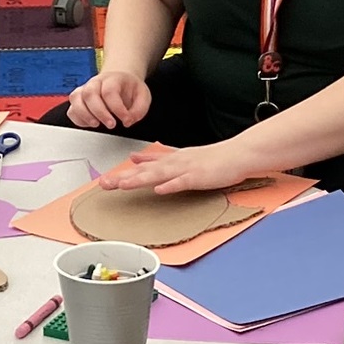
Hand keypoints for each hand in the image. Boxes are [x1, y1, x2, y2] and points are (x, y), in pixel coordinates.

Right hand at [67, 70, 150, 130]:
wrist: (120, 81)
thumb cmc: (130, 89)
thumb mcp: (143, 96)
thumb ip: (139, 109)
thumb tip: (128, 120)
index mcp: (113, 79)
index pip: (110, 91)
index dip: (117, 108)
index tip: (126, 120)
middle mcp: (96, 82)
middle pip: (90, 94)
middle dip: (100, 112)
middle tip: (111, 125)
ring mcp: (85, 90)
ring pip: (76, 99)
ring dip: (85, 115)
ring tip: (97, 124)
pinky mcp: (78, 100)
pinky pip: (72, 109)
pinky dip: (78, 119)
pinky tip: (90, 124)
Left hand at [99, 141, 254, 195]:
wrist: (239, 154)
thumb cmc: (217, 158)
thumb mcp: (186, 156)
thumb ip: (163, 158)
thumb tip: (141, 158)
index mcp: (174, 159)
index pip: (145, 165)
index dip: (125, 171)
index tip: (107, 177)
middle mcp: (176, 162)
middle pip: (145, 171)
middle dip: (124, 177)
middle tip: (104, 184)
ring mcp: (187, 169)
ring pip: (159, 175)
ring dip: (140, 180)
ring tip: (122, 185)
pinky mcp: (199, 177)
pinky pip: (183, 182)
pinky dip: (170, 185)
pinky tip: (159, 190)